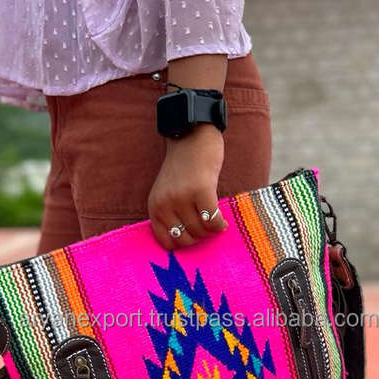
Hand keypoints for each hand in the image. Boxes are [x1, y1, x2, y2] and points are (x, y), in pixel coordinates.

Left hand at [148, 124, 228, 249]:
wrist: (192, 136)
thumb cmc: (183, 167)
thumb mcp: (168, 193)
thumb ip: (172, 214)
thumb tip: (188, 242)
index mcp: (155, 207)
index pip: (166, 242)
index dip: (184, 242)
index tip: (194, 234)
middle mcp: (165, 204)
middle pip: (186, 239)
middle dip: (200, 237)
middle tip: (208, 226)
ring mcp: (182, 198)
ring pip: (200, 232)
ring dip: (212, 230)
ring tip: (216, 220)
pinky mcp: (201, 191)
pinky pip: (213, 221)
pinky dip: (220, 225)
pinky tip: (223, 220)